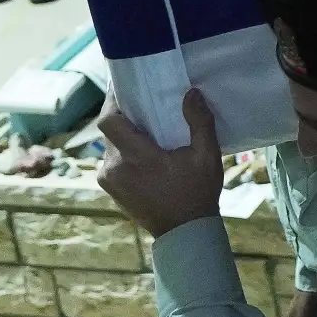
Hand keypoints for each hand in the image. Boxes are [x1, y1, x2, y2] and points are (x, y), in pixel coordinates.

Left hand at [97, 89, 224, 238]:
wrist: (184, 232)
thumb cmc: (197, 192)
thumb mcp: (207, 156)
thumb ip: (199, 122)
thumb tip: (192, 93)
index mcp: (137, 157)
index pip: (109, 121)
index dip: (111, 100)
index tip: (122, 85)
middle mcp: (115, 168)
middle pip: (109, 131)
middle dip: (124, 116)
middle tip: (142, 103)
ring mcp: (110, 180)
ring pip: (110, 146)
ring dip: (124, 135)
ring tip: (145, 128)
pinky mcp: (111, 189)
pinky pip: (112, 160)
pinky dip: (124, 151)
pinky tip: (142, 150)